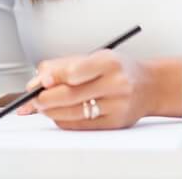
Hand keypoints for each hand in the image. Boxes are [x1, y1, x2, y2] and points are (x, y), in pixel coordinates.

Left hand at [17, 50, 160, 129]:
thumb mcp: (95, 56)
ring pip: (74, 113)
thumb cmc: (118, 68)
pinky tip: (56, 114)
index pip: (74, 71)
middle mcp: (116, 84)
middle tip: (31, 99)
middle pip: (71, 95)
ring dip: (51, 111)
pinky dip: (64, 120)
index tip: (38, 82)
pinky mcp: (115, 123)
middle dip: (45, 98)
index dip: (52, 78)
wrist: (150, 85)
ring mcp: (117, 106)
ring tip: (40, 106)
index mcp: (109, 62)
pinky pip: (82, 125)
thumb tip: (36, 80)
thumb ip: (65, 64)